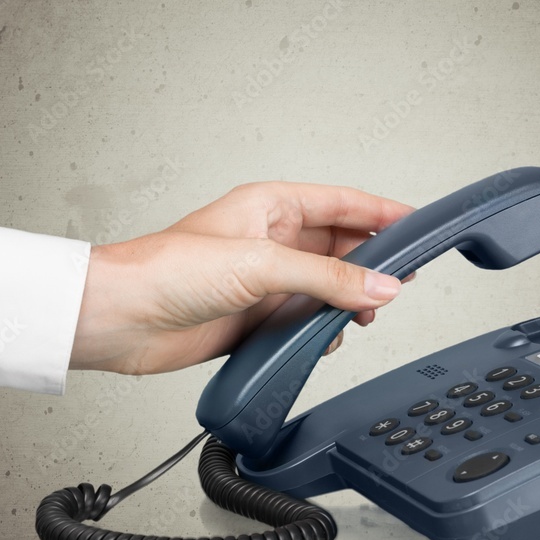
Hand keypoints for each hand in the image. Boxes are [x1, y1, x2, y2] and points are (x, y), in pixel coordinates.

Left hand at [69, 181, 413, 374]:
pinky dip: (323, 329)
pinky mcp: (256, 318)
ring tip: (362, 316)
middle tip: (400, 283)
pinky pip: (306, 320)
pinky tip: (326, 336)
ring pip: (326, 288)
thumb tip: (381, 286)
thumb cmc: (168, 271)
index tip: (418, 226)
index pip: (342, 203)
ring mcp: (264, 281)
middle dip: (370, 266)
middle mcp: (270, 240)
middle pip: (340, 248)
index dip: (382, 213)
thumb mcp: (261, 265)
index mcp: (271, 206)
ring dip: (347, 302)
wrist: (121, 320)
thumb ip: (327, 279)